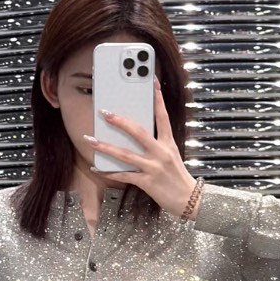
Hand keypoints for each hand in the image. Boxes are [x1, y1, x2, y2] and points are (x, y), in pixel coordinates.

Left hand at [84, 75, 198, 219]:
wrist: (189, 201)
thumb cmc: (178, 178)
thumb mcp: (172, 156)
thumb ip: (157, 145)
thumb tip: (136, 136)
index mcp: (169, 143)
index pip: (163, 115)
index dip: (157, 97)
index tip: (152, 80)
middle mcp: (161, 152)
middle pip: (139, 132)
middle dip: (120, 122)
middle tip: (105, 113)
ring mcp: (154, 167)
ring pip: (126, 154)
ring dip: (105, 147)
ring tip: (90, 140)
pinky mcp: (148, 182)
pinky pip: (124, 176)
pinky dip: (109, 172)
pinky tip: (96, 168)